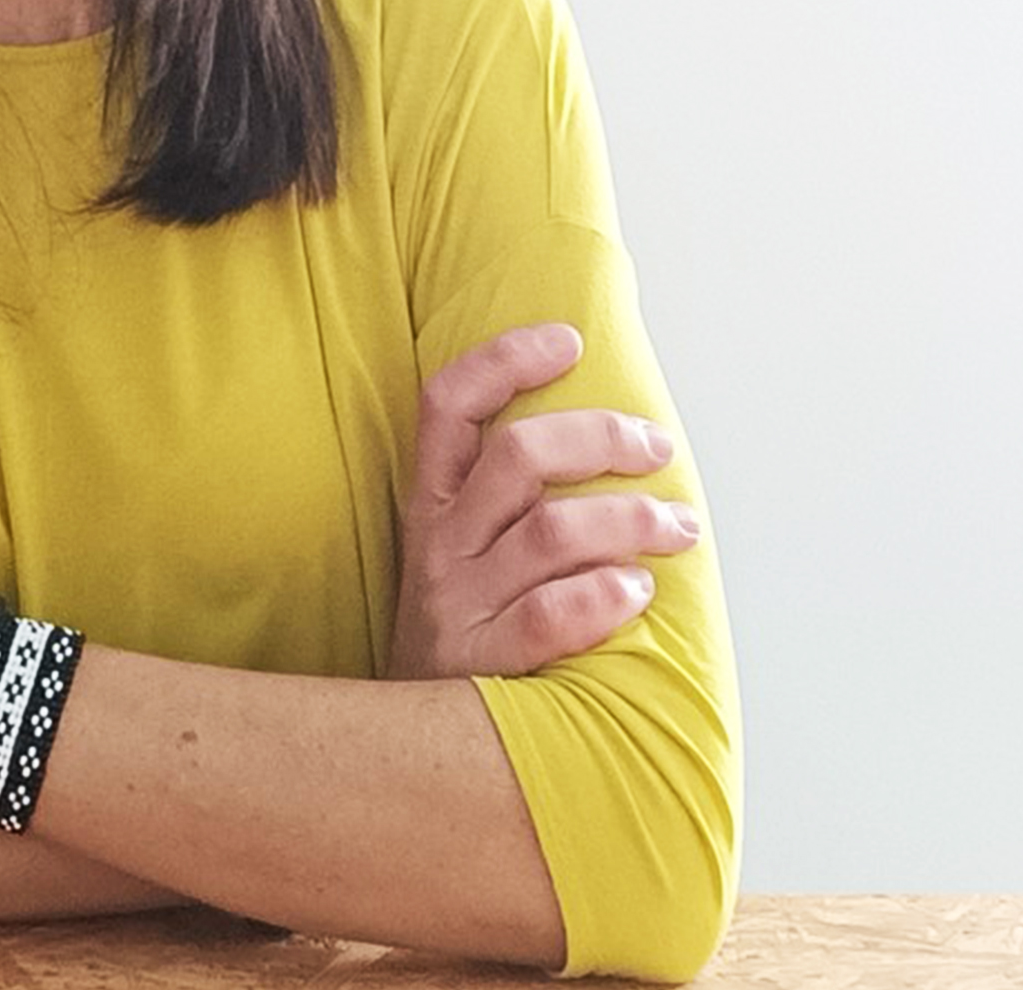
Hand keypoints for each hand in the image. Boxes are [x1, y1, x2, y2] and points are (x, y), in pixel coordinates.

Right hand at [384, 322, 700, 680]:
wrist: (406, 748)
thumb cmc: (463, 637)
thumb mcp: (456, 558)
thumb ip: (505, 504)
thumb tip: (606, 440)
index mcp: (432, 505)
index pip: (447, 404)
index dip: (502, 360)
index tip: (567, 338)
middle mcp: (441, 543)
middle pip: (518, 456)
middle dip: (601, 438)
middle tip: (657, 447)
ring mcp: (460, 602)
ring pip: (551, 532)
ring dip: (630, 520)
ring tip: (679, 528)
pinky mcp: (485, 661)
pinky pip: (550, 614)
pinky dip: (602, 596)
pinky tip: (637, 593)